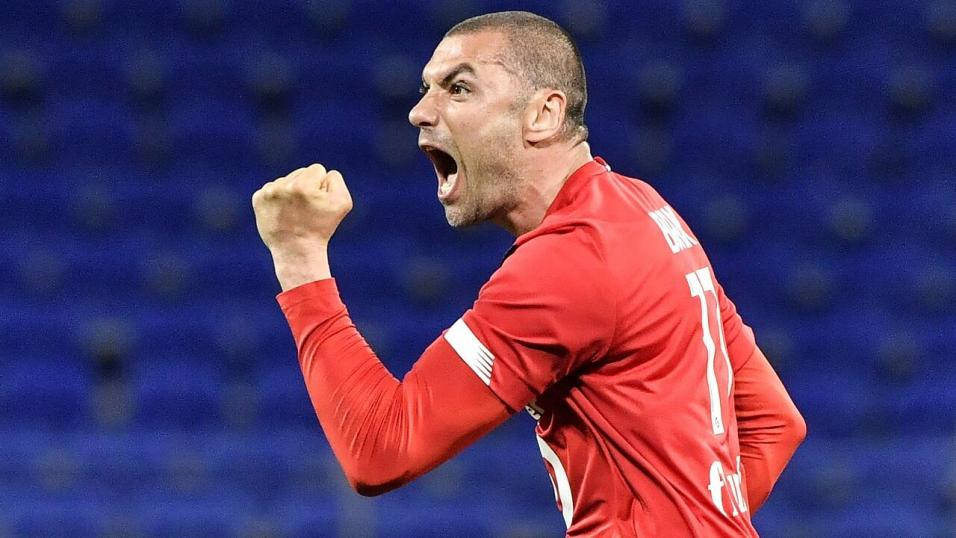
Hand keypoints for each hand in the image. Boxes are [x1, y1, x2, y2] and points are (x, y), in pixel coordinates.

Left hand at [252, 163, 352, 289]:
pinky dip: (279, 199)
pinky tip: (283, 213)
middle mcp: (282, 186)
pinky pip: (272, 188)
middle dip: (306, 187)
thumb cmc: (322, 228)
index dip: (321, 186)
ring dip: (292, 192)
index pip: (317, 169)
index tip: (318, 204)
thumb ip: (336, 179)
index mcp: (303, 186)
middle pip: (301, 172)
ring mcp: (267, 193)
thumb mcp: (343, 202)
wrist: (297, 251)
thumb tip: (322, 174)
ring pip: (286, 180)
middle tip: (307, 210)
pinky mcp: (258, 199)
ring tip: (295, 213)